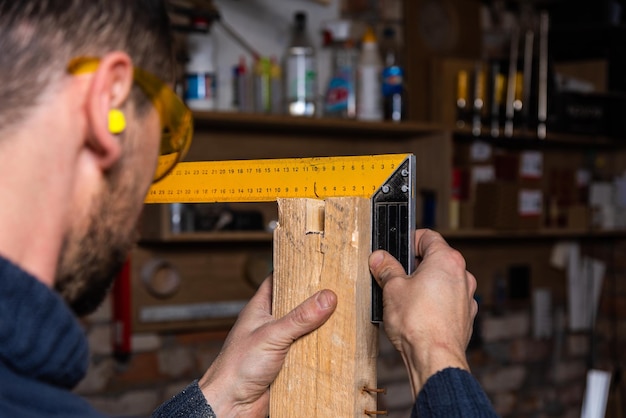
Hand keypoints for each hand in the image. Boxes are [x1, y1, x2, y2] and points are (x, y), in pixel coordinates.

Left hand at [198, 276, 336, 416]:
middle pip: (298, 304)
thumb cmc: (237, 367)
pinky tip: (337, 344)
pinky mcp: (289, 363)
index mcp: (261, 308)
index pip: (280, 280)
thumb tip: (327, 298)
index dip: (297, 271)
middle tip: (341, 289)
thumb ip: (300, 318)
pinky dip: (321, 349)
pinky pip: (309, 352)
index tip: (319, 264)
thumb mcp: (272, 335)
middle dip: (316, 299)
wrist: (231, 405)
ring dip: (321, 327)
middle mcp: (271, 323)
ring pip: (306, 329)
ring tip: (346, 313)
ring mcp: (280, 343)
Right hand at [369, 229, 477, 395]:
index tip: (395, 249)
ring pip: (442, 282)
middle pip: (435, 259)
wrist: (434, 358)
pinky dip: (433, 303)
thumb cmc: (418, 322)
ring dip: (424, 285)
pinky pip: (447, 301)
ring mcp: (466, 297)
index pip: (428, 236)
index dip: (408, 240)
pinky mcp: (465, 317)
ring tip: (403, 298)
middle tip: (393, 275)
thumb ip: (386, 269)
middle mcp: (462, 275)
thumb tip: (379, 258)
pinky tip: (417, 314)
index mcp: (446, 260)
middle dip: (413, 265)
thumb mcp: (392, 289)